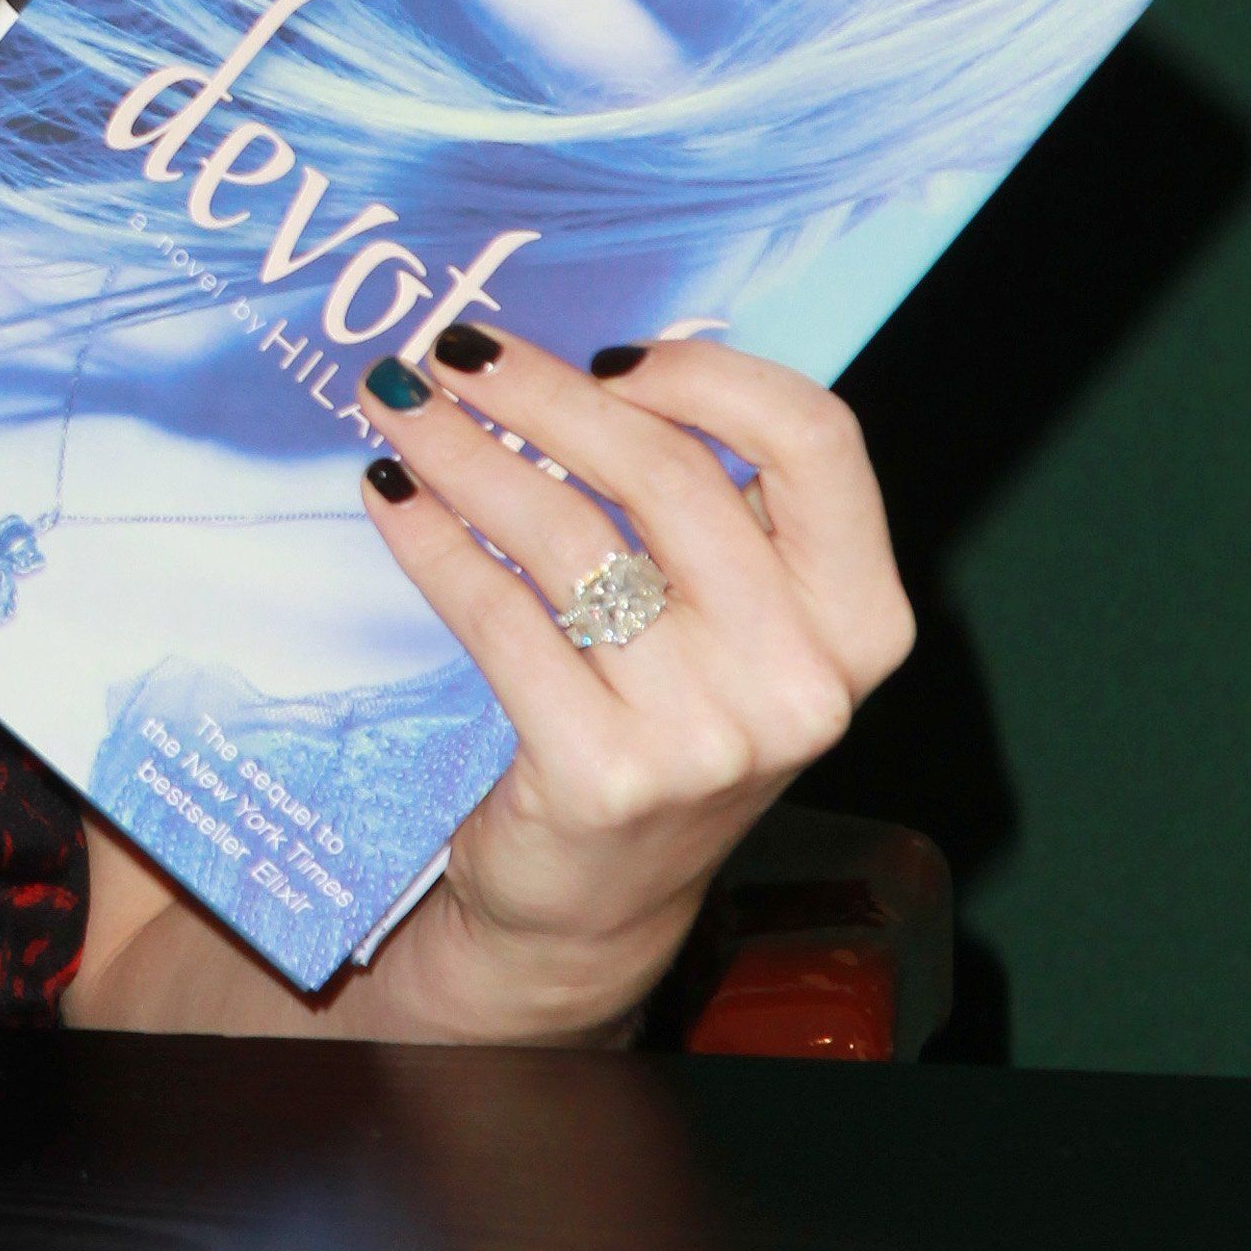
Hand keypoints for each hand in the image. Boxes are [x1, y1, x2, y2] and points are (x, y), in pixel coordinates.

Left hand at [352, 329, 912, 1043]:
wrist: (597, 900)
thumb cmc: (662, 718)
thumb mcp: (733, 621)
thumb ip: (708, 505)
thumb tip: (587, 358)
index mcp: (859, 618)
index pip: (817, 440)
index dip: (708, 374)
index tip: (608, 354)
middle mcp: (802, 680)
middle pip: (669, 472)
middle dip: (543, 393)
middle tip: (455, 351)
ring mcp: (706, 737)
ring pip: (568, 535)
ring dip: (466, 451)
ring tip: (400, 407)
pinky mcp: (602, 775)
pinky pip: (499, 615)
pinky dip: (433, 541)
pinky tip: (391, 497)